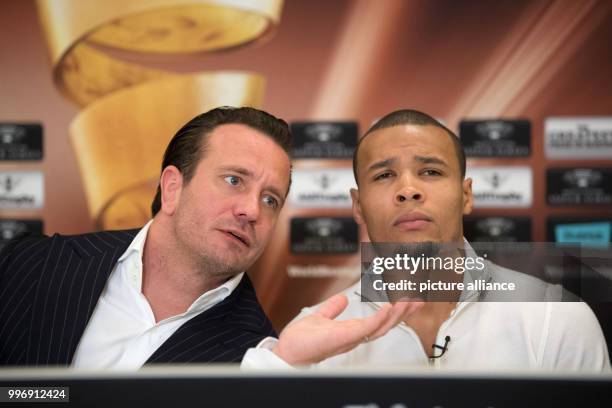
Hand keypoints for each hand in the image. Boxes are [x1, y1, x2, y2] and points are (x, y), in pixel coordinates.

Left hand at [272, 293, 422, 365]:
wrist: (288, 352)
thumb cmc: (301, 341)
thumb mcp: (320, 318)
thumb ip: (332, 309)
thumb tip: (342, 298)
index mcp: (352, 331)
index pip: (379, 321)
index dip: (395, 312)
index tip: (407, 300)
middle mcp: (355, 336)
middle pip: (386, 324)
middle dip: (404, 313)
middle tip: (418, 300)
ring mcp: (352, 337)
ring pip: (381, 326)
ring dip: (397, 314)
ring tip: (408, 301)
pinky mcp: (345, 336)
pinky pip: (367, 327)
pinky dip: (380, 317)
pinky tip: (389, 306)